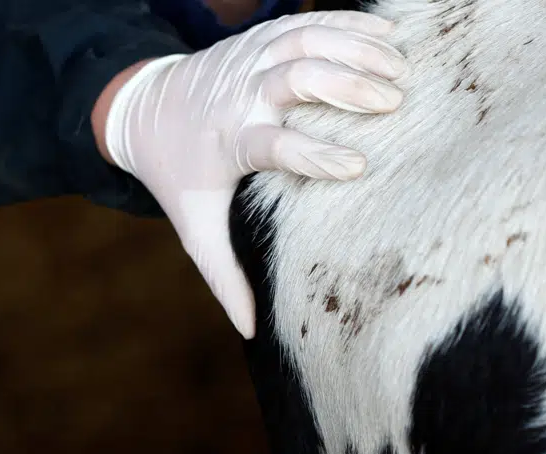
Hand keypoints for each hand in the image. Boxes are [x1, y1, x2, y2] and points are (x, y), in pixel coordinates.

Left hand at [99, 11, 407, 337]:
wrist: (143, 108)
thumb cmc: (179, 176)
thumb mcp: (196, 228)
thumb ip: (224, 277)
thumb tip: (252, 331)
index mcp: (230, 141)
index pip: (274, 144)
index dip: (314, 153)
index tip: (357, 166)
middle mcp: (242, 94)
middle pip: (295, 76)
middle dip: (346, 84)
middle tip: (394, 99)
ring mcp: (251, 59)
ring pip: (307, 40)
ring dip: (356, 49)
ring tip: (401, 69)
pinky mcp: (261, 39)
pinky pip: (308, 22)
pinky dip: (350, 24)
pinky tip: (389, 33)